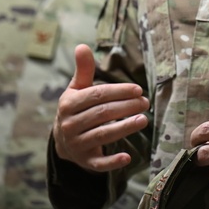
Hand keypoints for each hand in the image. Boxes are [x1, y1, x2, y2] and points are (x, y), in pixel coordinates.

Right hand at [53, 44, 149, 171]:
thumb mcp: (77, 89)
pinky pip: (98, 163)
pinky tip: (127, 157)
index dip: (118, 91)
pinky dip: (112, 161)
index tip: (138, 89)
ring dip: (124, 128)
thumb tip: (82, 46)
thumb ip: (83, 70)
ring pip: (102, 135)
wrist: (62, 141)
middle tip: (145, 102)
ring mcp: (76, 144)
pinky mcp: (84, 161)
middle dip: (125, 107)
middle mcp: (69, 125)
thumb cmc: (76, 108)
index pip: (96, 95)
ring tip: (144, 120)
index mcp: (68, 104)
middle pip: (101, 114)